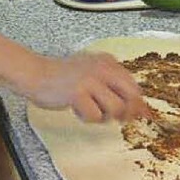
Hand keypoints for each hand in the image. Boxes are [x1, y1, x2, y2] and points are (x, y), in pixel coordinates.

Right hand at [30, 51, 150, 122]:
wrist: (38, 74)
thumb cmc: (64, 77)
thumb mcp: (92, 71)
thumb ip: (112, 84)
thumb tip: (136, 106)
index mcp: (108, 62)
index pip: (134, 84)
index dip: (138, 102)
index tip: (141, 115)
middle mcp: (102, 68)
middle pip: (130, 96)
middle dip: (127, 111)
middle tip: (118, 118)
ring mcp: (91, 80)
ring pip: (115, 108)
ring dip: (104, 115)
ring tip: (91, 109)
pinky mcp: (79, 93)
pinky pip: (95, 116)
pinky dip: (88, 117)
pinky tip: (77, 108)